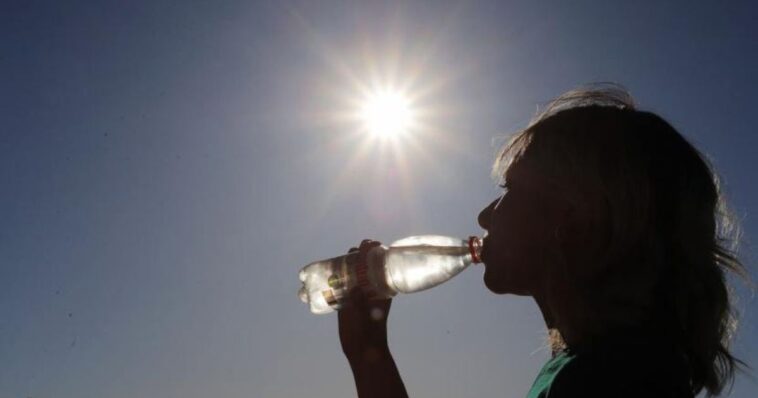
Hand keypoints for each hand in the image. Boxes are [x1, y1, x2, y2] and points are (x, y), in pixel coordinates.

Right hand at [338, 240, 392, 363]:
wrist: (362, 351)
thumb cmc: (368, 334)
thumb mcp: (365, 317)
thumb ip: (360, 304)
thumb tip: (355, 288)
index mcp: (381, 290)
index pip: (380, 265)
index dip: (376, 253)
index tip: (370, 244)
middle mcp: (370, 289)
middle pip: (365, 266)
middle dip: (360, 255)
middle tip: (353, 250)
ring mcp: (357, 294)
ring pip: (352, 273)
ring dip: (345, 264)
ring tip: (340, 258)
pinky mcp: (346, 300)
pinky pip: (341, 284)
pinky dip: (334, 277)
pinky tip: (325, 272)